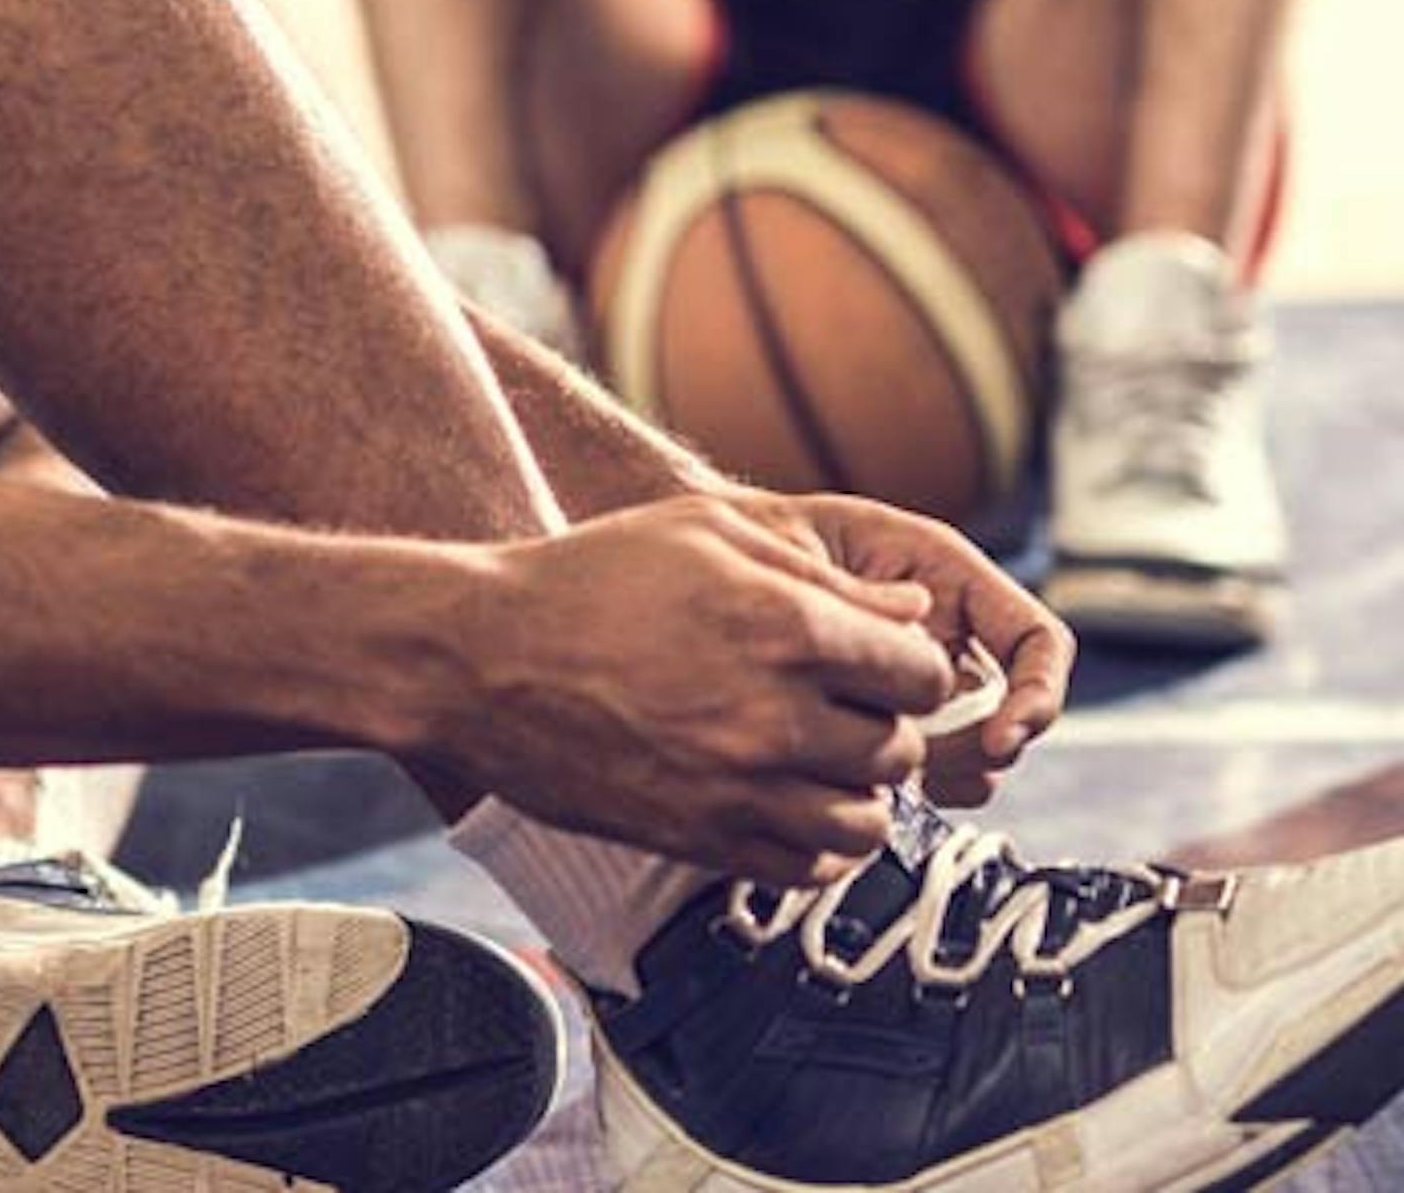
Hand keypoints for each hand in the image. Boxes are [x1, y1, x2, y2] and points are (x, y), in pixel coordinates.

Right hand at [452, 494, 961, 884]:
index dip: (911, 665)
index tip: (880, 662)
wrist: (481, 658)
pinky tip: (785, 802)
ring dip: (857, 793)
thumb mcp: (709, 533)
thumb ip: (824, 573)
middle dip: (883, 725)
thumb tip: (916, 612)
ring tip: (819, 760)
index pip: (922, 674)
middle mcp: (774, 717)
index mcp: (788, 626)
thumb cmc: (591, 578)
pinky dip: (814, 846)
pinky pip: (805, 871)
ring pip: (867, 826)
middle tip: (842, 706)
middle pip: (900, 751)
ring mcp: (736, 789)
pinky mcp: (698, 841)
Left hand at [730, 491, 1070, 805]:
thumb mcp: (796, 552)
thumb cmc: (752, 543)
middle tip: (932, 768)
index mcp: (942, 573)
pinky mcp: (895, 719)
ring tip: (894, 771)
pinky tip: (872, 783)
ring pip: (979, 745)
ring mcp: (924, 678)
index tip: (1004, 737)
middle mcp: (947, 628)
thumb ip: (853, 590)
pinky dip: (918, 784)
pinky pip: (936, 765)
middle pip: (1014, 706)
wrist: (704, 568)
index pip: (1035, 637)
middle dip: (986, 747)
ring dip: (951, 771)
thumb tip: (917, 620)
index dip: (1037, 692)